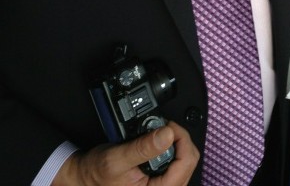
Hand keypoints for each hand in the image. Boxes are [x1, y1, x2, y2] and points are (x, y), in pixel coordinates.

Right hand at [53, 122, 199, 185]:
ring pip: (185, 159)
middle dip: (178, 138)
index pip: (186, 162)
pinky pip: (177, 162)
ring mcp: (163, 185)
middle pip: (189, 159)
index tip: (168, 126)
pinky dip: (170, 148)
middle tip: (163, 127)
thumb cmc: (97, 174)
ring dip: (175, 143)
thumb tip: (168, 133)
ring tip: (158, 135)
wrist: (85, 178)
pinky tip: (158, 143)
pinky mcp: (161, 180)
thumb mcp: (117, 158)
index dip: (181, 138)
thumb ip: (142, 147)